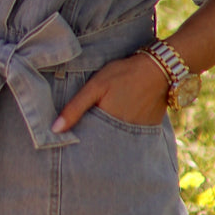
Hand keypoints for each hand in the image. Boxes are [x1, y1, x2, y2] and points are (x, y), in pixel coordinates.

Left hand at [51, 52, 167, 133]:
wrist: (159, 69)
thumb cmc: (124, 74)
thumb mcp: (96, 86)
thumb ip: (75, 108)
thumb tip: (55, 129)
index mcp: (107, 126)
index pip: (88, 143)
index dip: (79, 141)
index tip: (69, 140)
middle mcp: (123, 136)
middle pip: (103, 145)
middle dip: (94, 142)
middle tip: (87, 133)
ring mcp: (137, 134)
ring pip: (117, 141)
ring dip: (110, 138)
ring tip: (104, 126)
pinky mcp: (148, 130)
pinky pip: (132, 137)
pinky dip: (124, 132)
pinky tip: (121, 120)